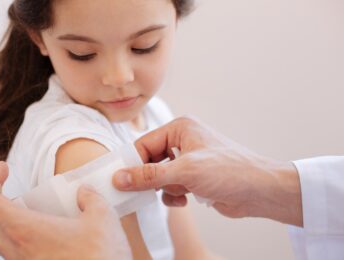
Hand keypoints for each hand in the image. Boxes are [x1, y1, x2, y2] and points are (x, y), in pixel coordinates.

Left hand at [0, 162, 131, 259]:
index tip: (4, 168)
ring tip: (41, 220)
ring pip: (4, 246)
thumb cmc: (103, 256)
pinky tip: (54, 241)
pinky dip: (27, 244)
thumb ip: (90, 198)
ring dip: (13, 228)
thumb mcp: (103, 217)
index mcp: (27, 231)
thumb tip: (84, 192)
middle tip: (24, 199)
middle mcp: (19, 252)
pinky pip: (21, 258)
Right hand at [113, 117, 302, 226]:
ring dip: (165, 188)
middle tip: (142, 192)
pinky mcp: (194, 177)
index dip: (132, 162)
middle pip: (150, 160)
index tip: (120, 180)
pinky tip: (186, 199)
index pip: (144, 144)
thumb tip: (120, 177)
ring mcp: (189, 160)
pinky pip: (171, 186)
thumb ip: (150, 175)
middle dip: (150, 178)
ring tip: (179, 192)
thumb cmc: (229, 170)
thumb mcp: (185, 171)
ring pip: (160, 176)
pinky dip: (174, 195)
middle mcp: (183, 141)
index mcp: (181, 128)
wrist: (260, 191)